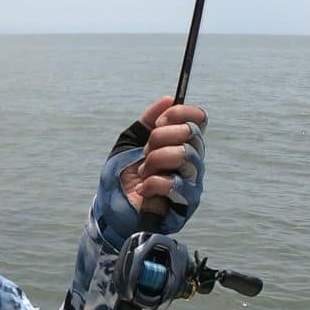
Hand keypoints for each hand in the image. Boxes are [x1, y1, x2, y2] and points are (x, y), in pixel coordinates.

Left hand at [93, 96, 206, 248]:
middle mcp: (192, 161)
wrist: (110, 210)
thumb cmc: (121, 178)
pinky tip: (144, 189)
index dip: (181, 114)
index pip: (198, 120)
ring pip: (184, 155)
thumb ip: (147, 121)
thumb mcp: (129, 143)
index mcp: (182, 144)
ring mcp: (192, 182)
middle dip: (159, 138)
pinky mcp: (187, 204)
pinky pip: (174, 183)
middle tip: (145, 152)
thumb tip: (168, 99)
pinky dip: (153, 182)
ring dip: (155, 161)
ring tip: (143, 172)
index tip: (159, 122)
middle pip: (191, 134)